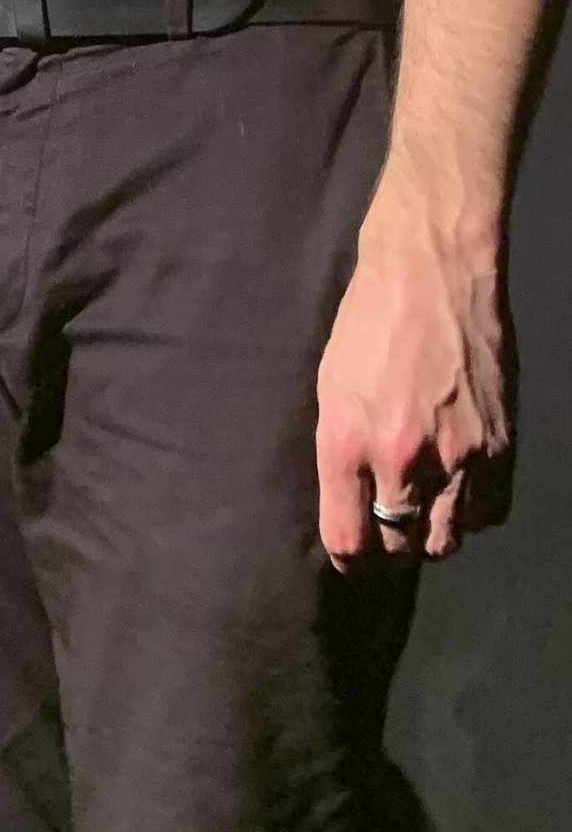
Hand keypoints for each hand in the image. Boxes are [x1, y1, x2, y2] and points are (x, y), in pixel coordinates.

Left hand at [314, 197, 511, 567]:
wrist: (433, 272)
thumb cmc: (369, 322)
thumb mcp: (330, 387)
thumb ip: (341, 451)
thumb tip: (350, 503)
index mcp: (347, 442)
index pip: (349, 539)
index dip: (350, 559)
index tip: (352, 557)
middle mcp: (403, 457)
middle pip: (399, 547)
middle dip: (390, 548)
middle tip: (388, 532)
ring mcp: (458, 454)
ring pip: (447, 539)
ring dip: (431, 534)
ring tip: (423, 513)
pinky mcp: (501, 443)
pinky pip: (491, 512)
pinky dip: (475, 513)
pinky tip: (461, 492)